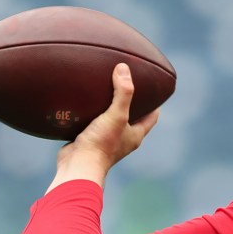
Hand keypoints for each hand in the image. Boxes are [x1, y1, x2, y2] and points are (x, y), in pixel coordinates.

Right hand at [48, 63, 159, 191]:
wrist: (77, 165)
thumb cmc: (101, 143)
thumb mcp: (116, 115)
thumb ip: (122, 93)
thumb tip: (124, 68)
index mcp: (135, 135)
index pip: (152, 116)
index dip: (155, 102)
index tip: (153, 87)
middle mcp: (123, 139)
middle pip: (132, 117)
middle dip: (131, 102)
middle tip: (125, 83)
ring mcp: (106, 140)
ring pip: (111, 120)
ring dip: (109, 106)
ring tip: (104, 89)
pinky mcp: (89, 140)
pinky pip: (92, 123)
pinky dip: (90, 113)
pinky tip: (83, 101)